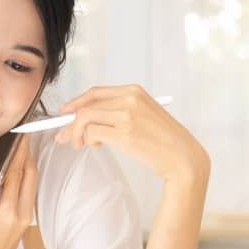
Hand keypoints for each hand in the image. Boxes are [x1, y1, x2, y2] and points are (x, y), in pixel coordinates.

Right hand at [0, 137, 38, 248]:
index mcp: (9, 213)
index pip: (16, 176)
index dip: (18, 155)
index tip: (20, 138)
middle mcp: (23, 214)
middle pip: (31, 177)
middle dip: (28, 156)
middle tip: (24, 137)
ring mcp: (26, 219)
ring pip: (32, 185)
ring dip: (29, 166)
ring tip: (23, 149)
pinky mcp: (25, 221)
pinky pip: (29, 193)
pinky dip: (27, 178)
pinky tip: (20, 170)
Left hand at [55, 85, 208, 183]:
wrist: (183, 157)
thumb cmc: (163, 141)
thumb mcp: (144, 115)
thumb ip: (119, 111)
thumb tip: (87, 118)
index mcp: (134, 91)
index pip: (95, 92)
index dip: (76, 102)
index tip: (65, 113)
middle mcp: (130, 98)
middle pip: (86, 105)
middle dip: (70, 122)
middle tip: (65, 137)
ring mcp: (127, 114)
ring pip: (85, 118)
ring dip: (76, 133)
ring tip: (81, 145)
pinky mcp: (124, 133)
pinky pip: (92, 132)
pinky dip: (87, 140)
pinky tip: (95, 146)